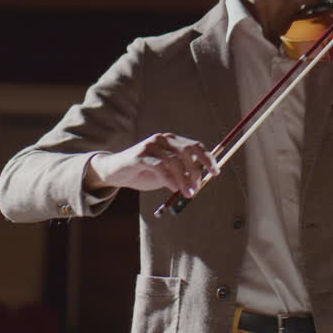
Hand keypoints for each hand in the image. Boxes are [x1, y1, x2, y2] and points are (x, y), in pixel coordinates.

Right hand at [86, 133, 219, 197]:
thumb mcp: (167, 174)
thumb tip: (200, 180)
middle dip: (196, 172)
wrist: (116, 173)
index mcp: (171, 141)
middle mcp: (162, 139)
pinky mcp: (139, 155)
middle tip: (197, 189)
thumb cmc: (143, 173)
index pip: (195, 145)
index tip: (216, 173)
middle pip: (187, 152)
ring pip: (174, 161)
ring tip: (187, 194)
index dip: (208, 158)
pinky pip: (160, 167)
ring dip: (184, 180)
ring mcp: (150, 146)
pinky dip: (169, 179)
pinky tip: (172, 189)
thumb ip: (181, 174)